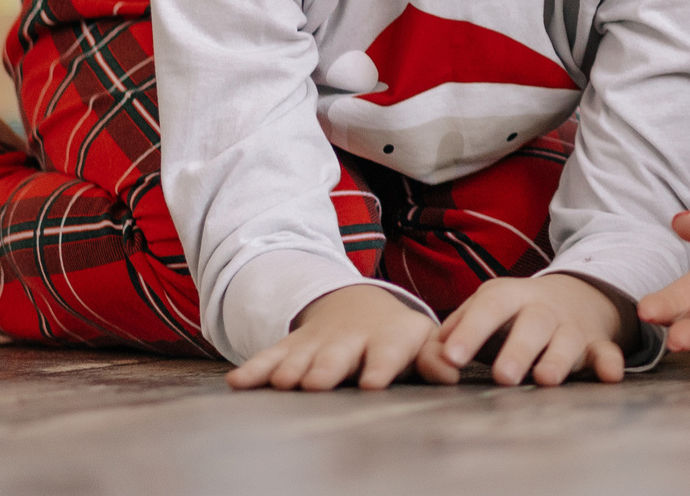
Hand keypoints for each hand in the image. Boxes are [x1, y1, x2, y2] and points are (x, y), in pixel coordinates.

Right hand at [226, 283, 434, 391]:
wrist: (357, 305)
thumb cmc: (398, 336)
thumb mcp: (422, 341)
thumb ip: (435, 358)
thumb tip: (451, 372)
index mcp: (389, 339)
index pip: (387, 353)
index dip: (380, 367)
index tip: (372, 383)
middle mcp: (350, 340)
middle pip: (337, 356)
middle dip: (327, 369)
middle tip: (317, 383)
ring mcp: (317, 344)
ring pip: (301, 358)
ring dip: (291, 371)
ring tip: (282, 384)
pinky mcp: (289, 349)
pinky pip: (268, 358)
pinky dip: (254, 370)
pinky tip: (237, 384)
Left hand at [417, 272, 629, 386]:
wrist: (577, 294)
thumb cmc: (518, 311)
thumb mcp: (490, 306)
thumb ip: (459, 326)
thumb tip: (432, 351)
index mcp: (512, 297)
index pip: (490, 305)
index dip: (471, 329)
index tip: (452, 357)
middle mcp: (543, 309)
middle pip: (533, 324)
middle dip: (518, 350)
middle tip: (502, 376)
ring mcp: (572, 326)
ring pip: (567, 341)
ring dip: (558, 359)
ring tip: (545, 379)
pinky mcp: (597, 342)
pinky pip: (606, 352)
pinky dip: (610, 363)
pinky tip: (610, 375)